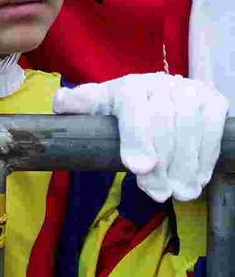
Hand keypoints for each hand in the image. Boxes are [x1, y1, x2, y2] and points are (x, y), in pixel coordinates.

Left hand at [54, 73, 228, 201]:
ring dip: (186, 166)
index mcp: (129, 86)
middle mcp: (161, 83)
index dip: (137, 139)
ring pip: (192, 130)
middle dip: (163, 164)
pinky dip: (206, 158)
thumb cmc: (120, 109)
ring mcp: (190, 91)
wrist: (155, 96)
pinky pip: (214, 132)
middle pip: (166, 125)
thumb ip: (77, 105)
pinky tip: (198, 179)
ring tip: (180, 192)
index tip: (137, 168)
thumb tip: (61, 102)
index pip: (134, 110)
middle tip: (157, 193)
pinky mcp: (213, 102)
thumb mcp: (97, 106)